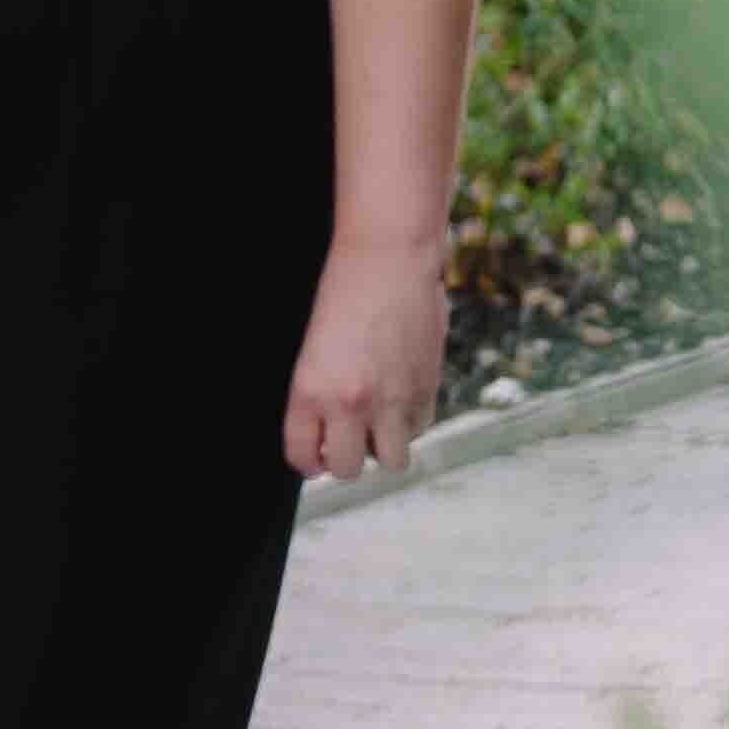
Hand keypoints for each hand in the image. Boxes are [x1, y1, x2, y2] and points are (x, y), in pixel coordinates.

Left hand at [285, 235, 446, 481]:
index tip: (314, 457)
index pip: (302, 455)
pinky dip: (410, 423)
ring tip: (377, 424)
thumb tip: (325, 430)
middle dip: (343, 459)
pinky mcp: (426, 387)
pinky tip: (400, 400)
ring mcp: (391, 398)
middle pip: (346, 469)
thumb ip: (318, 393)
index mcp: (309, 391)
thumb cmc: (343, 292)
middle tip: (345, 440)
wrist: (386, 258)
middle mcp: (350, 402)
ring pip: (390, 461)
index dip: (307, 461)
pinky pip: (419, 429)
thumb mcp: (311, 348)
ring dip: (382, 447)